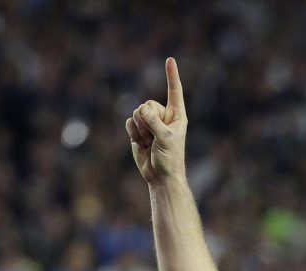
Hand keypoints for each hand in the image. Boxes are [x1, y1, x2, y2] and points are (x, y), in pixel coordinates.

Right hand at [126, 57, 186, 182]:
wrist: (159, 176)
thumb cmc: (170, 158)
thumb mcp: (165, 138)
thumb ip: (153, 122)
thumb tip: (140, 109)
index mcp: (176, 115)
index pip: (174, 91)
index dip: (172, 75)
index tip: (170, 59)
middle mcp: (163, 116)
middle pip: (147, 104)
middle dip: (147, 119)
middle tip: (154, 136)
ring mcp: (150, 122)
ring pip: (136, 112)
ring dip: (140, 129)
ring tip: (149, 142)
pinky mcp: (138, 130)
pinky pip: (129, 122)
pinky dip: (133, 133)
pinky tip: (141, 144)